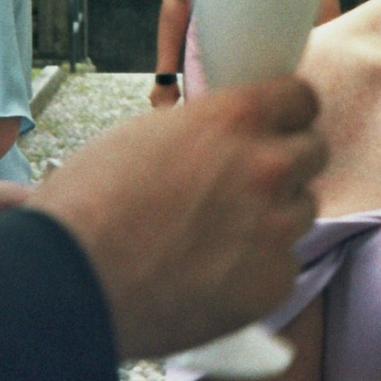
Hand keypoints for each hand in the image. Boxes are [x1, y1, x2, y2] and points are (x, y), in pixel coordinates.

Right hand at [27, 76, 324, 359]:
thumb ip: (201, 133)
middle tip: (247, 189)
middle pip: (312, 152)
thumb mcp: (145, 137)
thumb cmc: (87, 205)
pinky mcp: (273, 282)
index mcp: (235, 117)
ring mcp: (274, 226)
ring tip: (219, 239)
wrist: (68, 281)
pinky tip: (215, 278)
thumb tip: (221, 141)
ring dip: (272, 219)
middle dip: (284, 166)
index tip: (276, 129)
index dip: (287, 115)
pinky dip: (258, 272)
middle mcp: (266, 165)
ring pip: (301, 211)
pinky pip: (283, 266)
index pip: (301, 98)